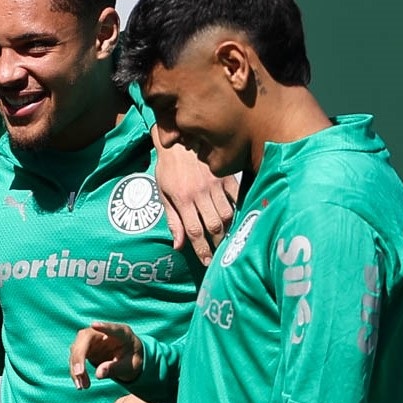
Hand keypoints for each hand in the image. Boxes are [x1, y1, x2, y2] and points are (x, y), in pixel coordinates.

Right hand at [70, 321, 143, 388]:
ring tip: (82, 386)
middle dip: (80, 356)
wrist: (128, 360)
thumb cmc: (132, 360)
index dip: (104, 327)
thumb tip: (98, 374)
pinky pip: (76, 359)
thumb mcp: (129, 367)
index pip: (112, 328)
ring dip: (76, 368)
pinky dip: (76, 372)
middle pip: (85, 338)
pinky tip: (80, 384)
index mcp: (121, 333)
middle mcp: (102, 332)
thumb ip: (115, 368)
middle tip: (79, 374)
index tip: (94, 325)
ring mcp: (92, 339)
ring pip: (77, 349)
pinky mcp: (84, 348)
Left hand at [153, 126, 238, 264]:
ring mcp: (215, 184)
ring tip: (228, 241)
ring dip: (228, 230)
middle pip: (213, 225)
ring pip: (227, 213)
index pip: (194, 231)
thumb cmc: (168, 169)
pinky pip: (237, 196)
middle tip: (219, 255)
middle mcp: (200, 193)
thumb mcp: (163, 194)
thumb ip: (172, 220)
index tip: (207, 262)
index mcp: (183, 199)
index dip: (201, 249)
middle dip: (217, 244)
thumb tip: (179, 246)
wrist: (178, 139)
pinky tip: (239, 218)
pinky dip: (239, 208)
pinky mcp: (226, 176)